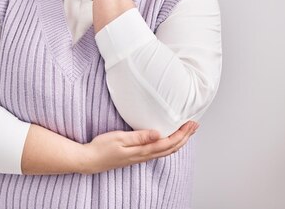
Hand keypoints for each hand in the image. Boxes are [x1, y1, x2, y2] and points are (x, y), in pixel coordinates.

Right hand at [75, 120, 198, 174]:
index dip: (182, 134)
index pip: (168, 143)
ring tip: (187, 131)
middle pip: (171, 148)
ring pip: (166, 151)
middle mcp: (144, 155)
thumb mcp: (119, 138)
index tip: (191, 124)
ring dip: (179, 141)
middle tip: (195, 125)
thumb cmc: (101, 148)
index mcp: (142, 150)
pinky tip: (168, 139)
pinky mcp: (136, 156)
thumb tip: (158, 133)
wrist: (89, 160)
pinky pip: (158, 151)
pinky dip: (169, 144)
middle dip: (185, 136)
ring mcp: (141, 157)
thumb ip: (139, 136)